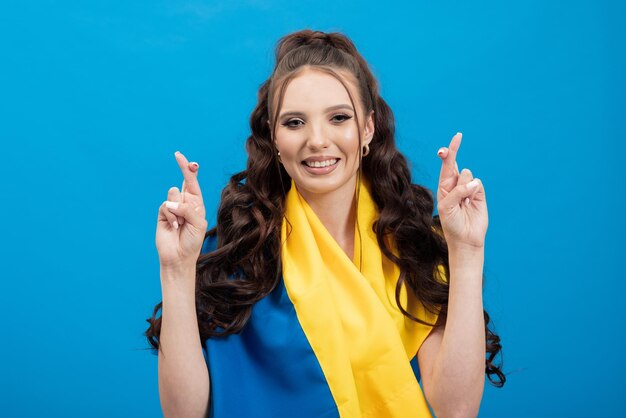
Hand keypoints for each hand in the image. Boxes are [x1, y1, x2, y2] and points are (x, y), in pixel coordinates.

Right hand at [156, 151, 207, 271]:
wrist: (179, 256)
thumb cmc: (192, 241)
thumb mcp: (198, 223)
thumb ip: (188, 209)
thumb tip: (171, 202)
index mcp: (196, 203)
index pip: (192, 182)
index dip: (188, 168)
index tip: (180, 156)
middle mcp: (185, 202)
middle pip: (183, 182)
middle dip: (184, 170)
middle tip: (180, 169)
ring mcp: (173, 207)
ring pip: (174, 193)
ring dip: (179, 208)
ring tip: (182, 223)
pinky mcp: (163, 213)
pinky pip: (166, 205)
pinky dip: (172, 216)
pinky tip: (175, 227)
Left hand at [436, 133, 487, 249]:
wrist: (466, 238)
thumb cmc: (451, 223)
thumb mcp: (446, 207)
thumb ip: (456, 192)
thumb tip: (473, 181)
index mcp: (444, 186)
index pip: (446, 165)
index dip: (448, 152)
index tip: (450, 142)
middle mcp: (455, 184)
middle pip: (455, 163)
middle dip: (454, 150)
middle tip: (457, 137)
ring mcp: (468, 188)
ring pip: (467, 174)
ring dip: (464, 186)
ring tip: (463, 203)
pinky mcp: (480, 193)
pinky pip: (477, 183)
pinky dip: (474, 191)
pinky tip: (471, 203)